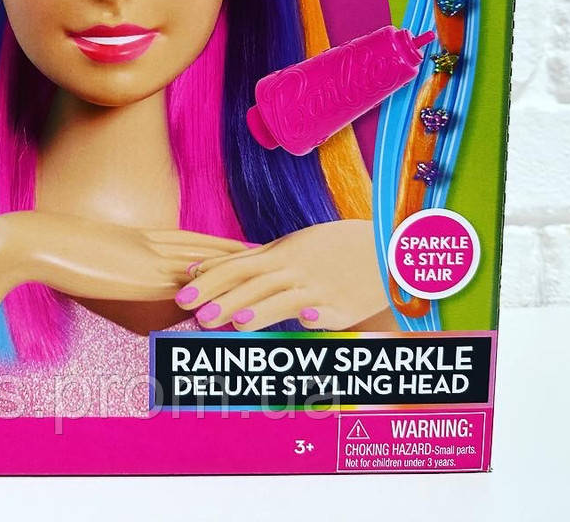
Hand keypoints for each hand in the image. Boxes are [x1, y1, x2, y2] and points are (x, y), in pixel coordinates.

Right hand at [0, 210, 248, 319]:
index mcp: (136, 237)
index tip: (242, 245)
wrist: (33, 241)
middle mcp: (149, 243)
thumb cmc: (48, 248)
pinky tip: (236, 292)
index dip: (217, 243)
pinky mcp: (143, 273)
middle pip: (205, 245)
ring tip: (266, 269)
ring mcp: (149, 257)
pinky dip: (213, 285)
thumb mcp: (84, 257)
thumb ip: (107, 267)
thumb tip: (114, 279)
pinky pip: (188, 281)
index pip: (188, 240)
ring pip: (204, 260)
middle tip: (271, 252)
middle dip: (237, 251)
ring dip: (235, 266)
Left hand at [176, 219, 387, 330]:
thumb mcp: (288, 245)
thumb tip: (198, 266)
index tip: (183, 295)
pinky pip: (331, 314)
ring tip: (237, 324)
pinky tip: (307, 320)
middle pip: (256, 285)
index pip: (238, 268)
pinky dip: (319, 316)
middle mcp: (296, 271)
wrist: (385, 247)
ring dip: (263, 310)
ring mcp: (320, 290)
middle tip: (197, 316)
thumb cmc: (330, 248)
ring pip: (287, 300)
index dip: (210, 281)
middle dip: (226, 300)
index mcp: (280, 254)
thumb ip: (244, 259)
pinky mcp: (345, 309)